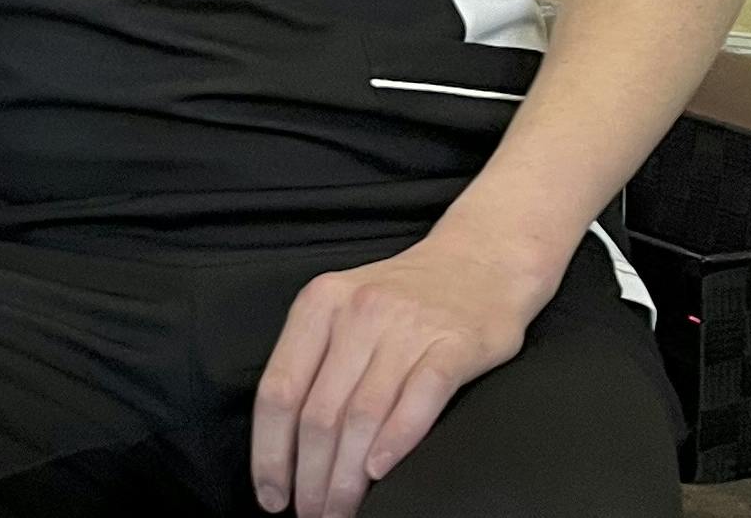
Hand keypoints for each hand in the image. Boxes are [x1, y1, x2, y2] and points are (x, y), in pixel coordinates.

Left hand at [249, 232, 554, 516]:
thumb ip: (316, 360)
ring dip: (348, 479)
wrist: (480, 257)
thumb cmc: (404, 296)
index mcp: (320, 304)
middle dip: (310, 478)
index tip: (271, 496)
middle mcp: (358, 312)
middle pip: (320, 412)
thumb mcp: (345, 307)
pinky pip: (420, 398)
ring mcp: (407, 327)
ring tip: (342, 513)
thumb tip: (285, 443)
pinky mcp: (455, 344)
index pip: (279, 389)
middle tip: (313, 517)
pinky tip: (384, 474)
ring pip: (364, 416)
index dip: (270, 451)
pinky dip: (398, 440)